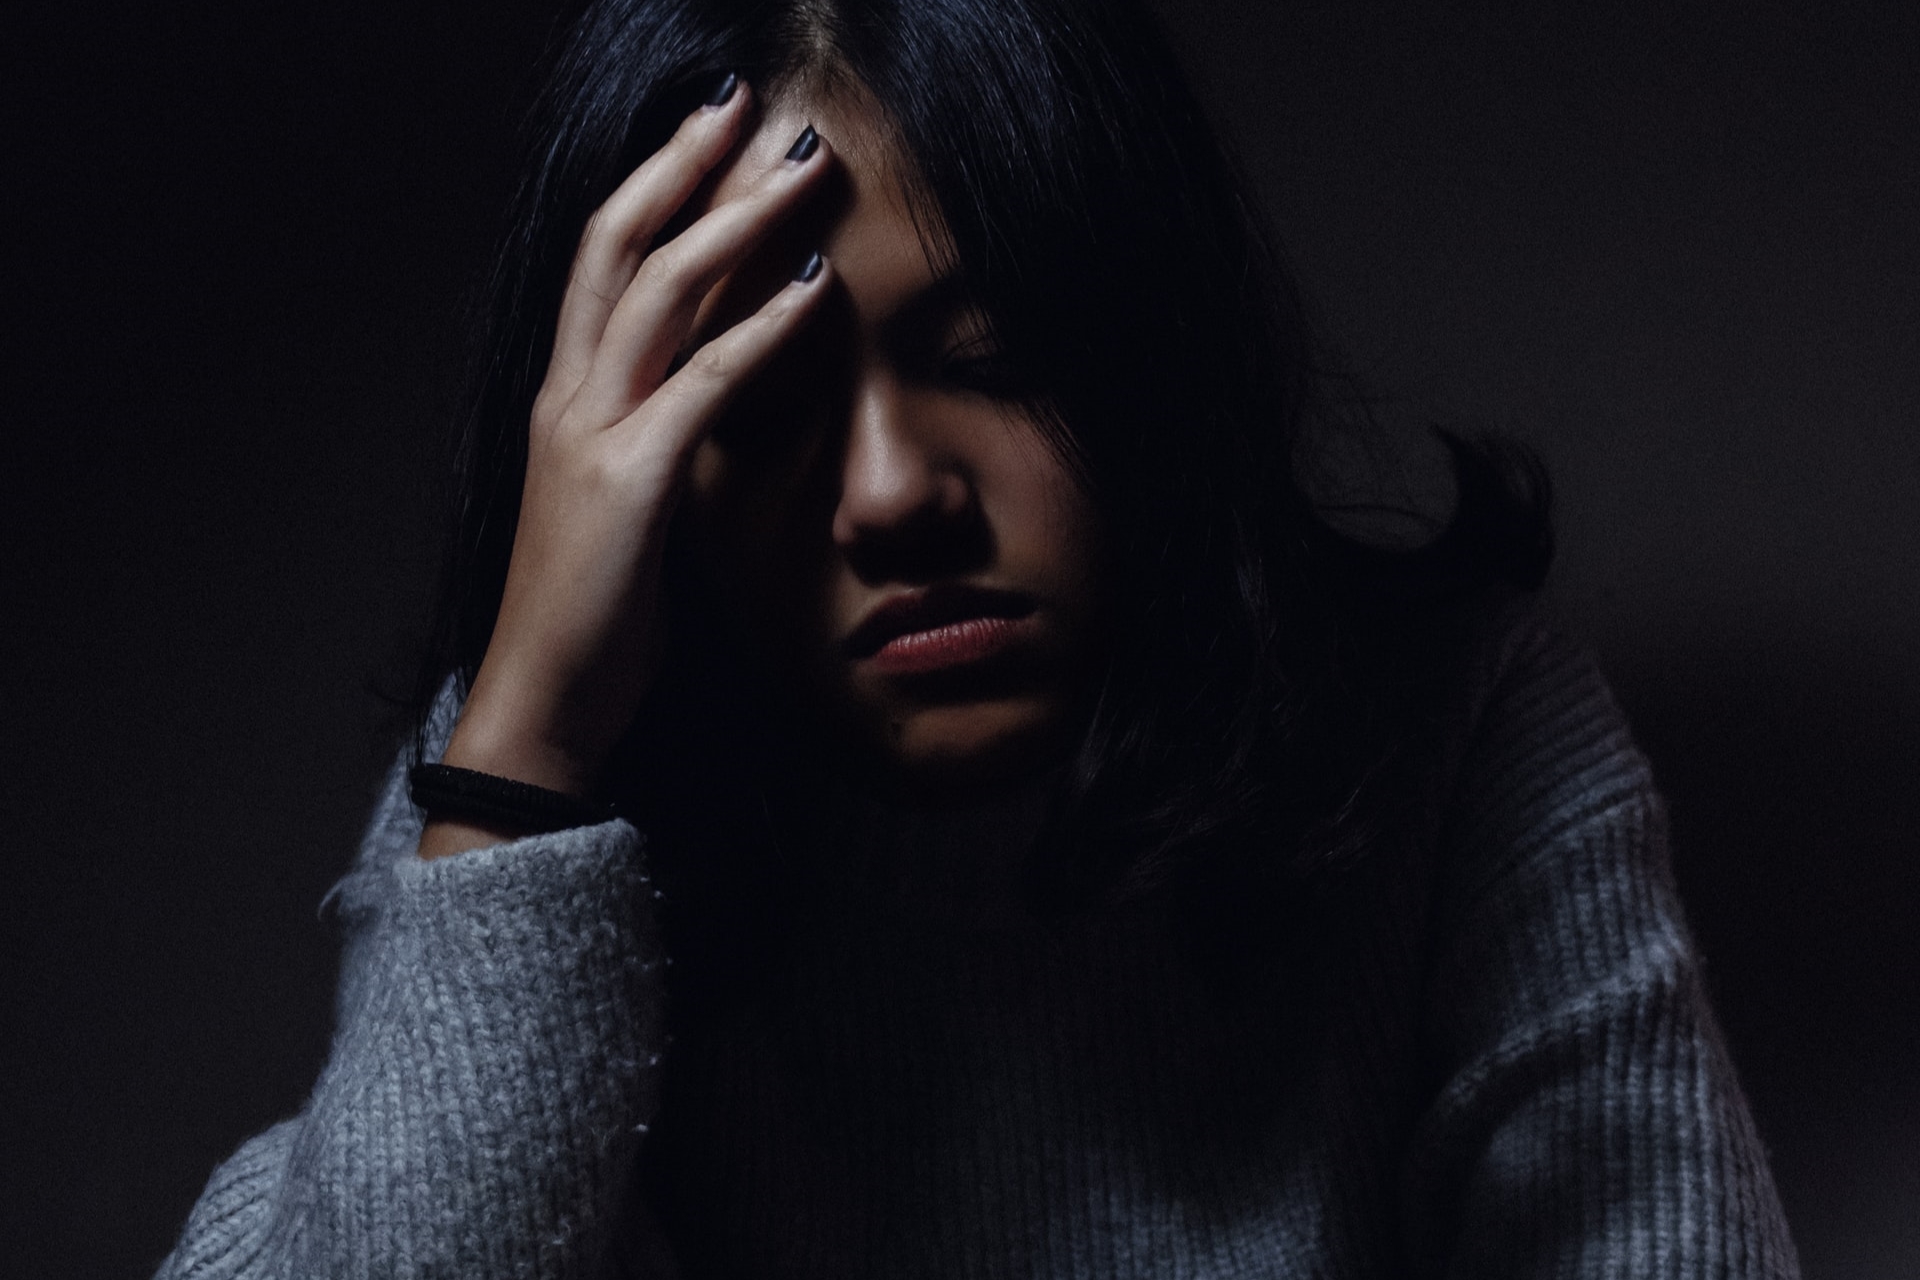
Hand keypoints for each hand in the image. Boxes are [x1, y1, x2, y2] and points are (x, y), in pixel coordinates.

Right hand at [426, 82, 831, 846]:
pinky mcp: (631, 483)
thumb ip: (654, 436)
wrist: (545, 701)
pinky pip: (703, 383)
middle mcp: (567, 396)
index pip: (605, 260)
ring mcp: (591, 434)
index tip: (708, 131)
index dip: (653, 186)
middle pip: (620, 243)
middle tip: (746, 102)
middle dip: (683, 163)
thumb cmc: (591, 612)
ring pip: (658, 291)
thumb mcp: (623, 503)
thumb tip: (710, 399)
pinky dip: (762, 328)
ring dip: (734, 220)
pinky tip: (814, 288)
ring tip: (800, 169)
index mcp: (564, 397)